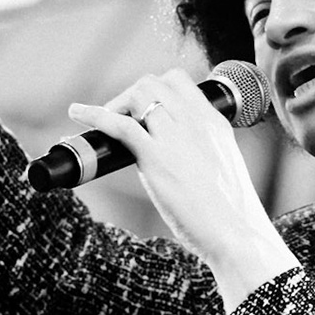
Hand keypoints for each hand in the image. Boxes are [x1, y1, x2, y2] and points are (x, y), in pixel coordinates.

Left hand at [69, 69, 298, 308]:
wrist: (237, 232)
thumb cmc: (231, 211)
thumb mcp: (223, 167)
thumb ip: (201, 153)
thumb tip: (178, 159)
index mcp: (214, 121)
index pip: (179, 81)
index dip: (155, 89)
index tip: (143, 108)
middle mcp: (195, 121)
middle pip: (154, 83)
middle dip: (131, 96)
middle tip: (120, 119)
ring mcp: (176, 136)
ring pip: (138, 94)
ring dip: (115, 104)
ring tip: (104, 122)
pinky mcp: (156, 157)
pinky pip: (119, 124)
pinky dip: (94, 115)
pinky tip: (78, 115)